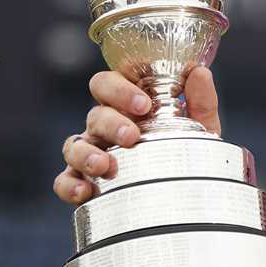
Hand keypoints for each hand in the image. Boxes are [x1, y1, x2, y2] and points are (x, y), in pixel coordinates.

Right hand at [52, 66, 220, 204]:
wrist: (189, 194)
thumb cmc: (187, 152)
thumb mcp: (200, 127)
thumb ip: (201, 101)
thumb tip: (200, 72)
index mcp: (128, 106)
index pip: (110, 83)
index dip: (119, 88)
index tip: (143, 104)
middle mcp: (106, 125)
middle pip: (95, 113)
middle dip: (110, 122)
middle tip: (132, 136)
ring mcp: (92, 152)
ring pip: (74, 145)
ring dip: (85, 153)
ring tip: (105, 166)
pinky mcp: (83, 182)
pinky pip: (64, 181)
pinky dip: (70, 185)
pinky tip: (85, 192)